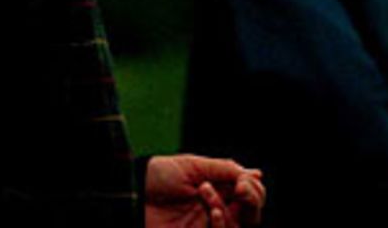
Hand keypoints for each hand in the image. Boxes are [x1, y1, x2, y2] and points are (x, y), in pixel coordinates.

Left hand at [145, 154, 265, 226]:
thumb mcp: (194, 165)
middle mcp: (215, 208)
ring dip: (230, 208)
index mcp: (218, 188)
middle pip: (251, 213)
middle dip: (253, 199)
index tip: (245, 179)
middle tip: (242, 188)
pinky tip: (213, 211)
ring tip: (207, 191)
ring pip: (237, 225)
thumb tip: (257, 174)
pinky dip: (223, 223)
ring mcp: (205, 225)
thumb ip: (225, 169)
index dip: (254, 188)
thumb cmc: (158, 175)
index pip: (249, 194)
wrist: (131, 192)